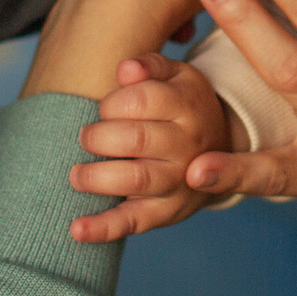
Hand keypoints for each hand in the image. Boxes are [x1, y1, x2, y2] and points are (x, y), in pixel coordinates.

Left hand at [70, 54, 233, 241]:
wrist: (220, 153)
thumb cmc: (183, 108)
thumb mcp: (177, 77)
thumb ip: (151, 66)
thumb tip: (125, 69)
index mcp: (188, 105)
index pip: (141, 100)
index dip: (112, 103)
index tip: (104, 109)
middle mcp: (188, 144)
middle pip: (136, 139)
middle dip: (99, 137)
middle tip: (87, 137)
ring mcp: (179, 181)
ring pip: (134, 179)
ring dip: (96, 176)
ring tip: (77, 174)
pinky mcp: (166, 212)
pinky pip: (133, 222)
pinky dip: (103, 228)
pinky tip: (76, 229)